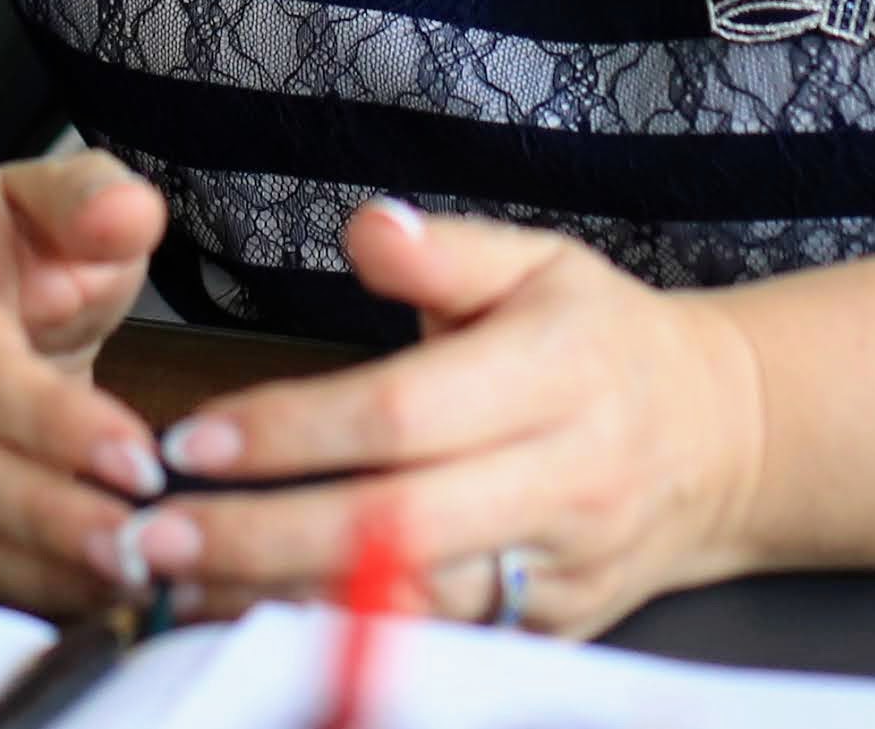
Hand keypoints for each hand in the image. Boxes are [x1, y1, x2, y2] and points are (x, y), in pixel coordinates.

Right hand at [0, 149, 175, 614]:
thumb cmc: (13, 246)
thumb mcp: (56, 197)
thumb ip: (93, 198)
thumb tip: (126, 214)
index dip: (51, 422)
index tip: (137, 457)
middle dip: (53, 513)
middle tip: (143, 540)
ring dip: (41, 563)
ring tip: (132, 573)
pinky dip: (24, 585)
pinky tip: (97, 590)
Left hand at [125, 198, 765, 638]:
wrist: (723, 443)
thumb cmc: (603, 341)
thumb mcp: (541, 263)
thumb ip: (445, 248)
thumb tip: (366, 229)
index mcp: (555, 372)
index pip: (400, 412)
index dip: (289, 431)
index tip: (190, 440)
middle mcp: (562, 479)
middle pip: (391, 527)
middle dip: (260, 538)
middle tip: (151, 541)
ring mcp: (558, 568)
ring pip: (406, 606)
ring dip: (280, 601)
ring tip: (175, 588)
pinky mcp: (549, 629)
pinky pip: (431, 645)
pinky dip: (336, 639)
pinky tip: (255, 619)